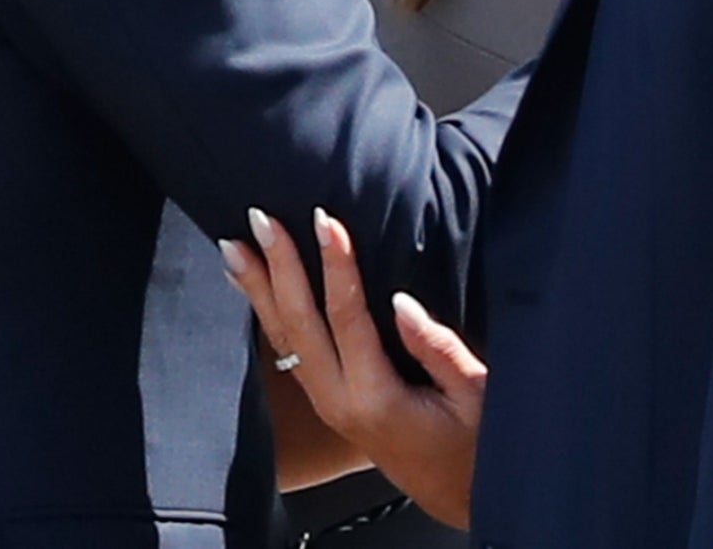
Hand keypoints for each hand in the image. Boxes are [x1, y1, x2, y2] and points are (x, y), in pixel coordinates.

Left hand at [221, 208, 486, 529]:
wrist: (459, 494)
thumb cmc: (475, 444)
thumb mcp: (477, 395)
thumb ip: (439, 350)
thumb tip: (401, 301)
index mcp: (376, 398)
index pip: (347, 318)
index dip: (336, 265)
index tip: (325, 219)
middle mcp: (339, 402)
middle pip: (299, 326)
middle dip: (279, 268)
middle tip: (260, 218)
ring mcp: (327, 404)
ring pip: (284, 340)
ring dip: (259, 290)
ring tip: (235, 246)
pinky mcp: (327, 401)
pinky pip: (291, 352)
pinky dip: (269, 315)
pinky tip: (255, 288)